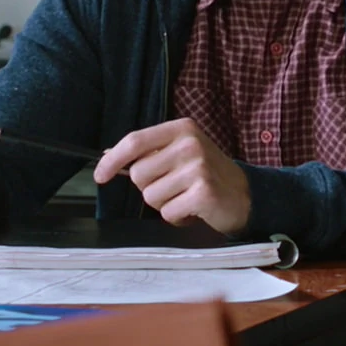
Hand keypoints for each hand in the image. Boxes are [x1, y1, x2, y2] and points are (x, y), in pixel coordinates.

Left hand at [95, 118, 250, 234]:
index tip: (100, 175)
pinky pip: (167, 212)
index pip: (134, 141)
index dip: (112, 160)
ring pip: (151, 196)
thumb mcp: (181, 152)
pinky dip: (177, 217)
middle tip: (174, 186)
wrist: (245, 194)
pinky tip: (193, 209)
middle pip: (138, 174)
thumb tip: (107, 158)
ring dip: (165, 204)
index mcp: (181, 128)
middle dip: (149, 187)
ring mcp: (198, 168)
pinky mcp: (203, 193)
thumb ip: (150, 152)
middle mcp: (189, 144)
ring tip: (186, 197)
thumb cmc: (206, 174)